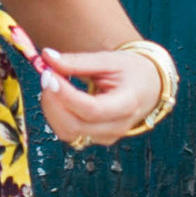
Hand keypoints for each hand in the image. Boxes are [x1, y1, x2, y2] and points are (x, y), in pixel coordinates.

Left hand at [36, 43, 162, 148]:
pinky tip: (58, 97)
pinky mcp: (95, 139)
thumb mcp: (108, 60)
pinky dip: (56, 115)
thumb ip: (78, 61)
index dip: (65, 95)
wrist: (148, 87)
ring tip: (53, 83)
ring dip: (52, 108)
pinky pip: (68, 133)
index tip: (48, 74)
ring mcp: (106, 137)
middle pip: (75, 125)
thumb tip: (46, 57)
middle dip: (53, 101)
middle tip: (47, 75)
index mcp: (127, 105)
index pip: (91, 109)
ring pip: (67, 132)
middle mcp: (117, 127)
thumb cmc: (131, 71)